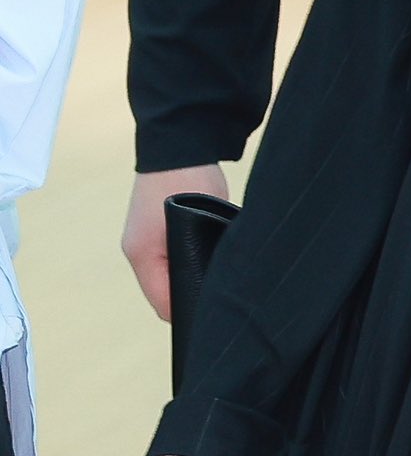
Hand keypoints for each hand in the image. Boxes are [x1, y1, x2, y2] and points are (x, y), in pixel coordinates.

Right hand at [122, 163, 229, 320]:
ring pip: (176, 278)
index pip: (164, 305)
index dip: (189, 314)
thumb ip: (188, 267)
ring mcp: (151, 241)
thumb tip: (201, 297)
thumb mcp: (189, 228)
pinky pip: (179, 261)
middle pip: (169, 294)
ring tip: (223, 280)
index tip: (215, 313)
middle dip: (195, 297)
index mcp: (141, 254)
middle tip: (225, 297)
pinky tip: (216, 261)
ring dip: (197, 280)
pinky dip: (196, 263)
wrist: (183, 141)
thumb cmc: (186, 180)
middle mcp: (142, 251)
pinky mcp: (166, 231)